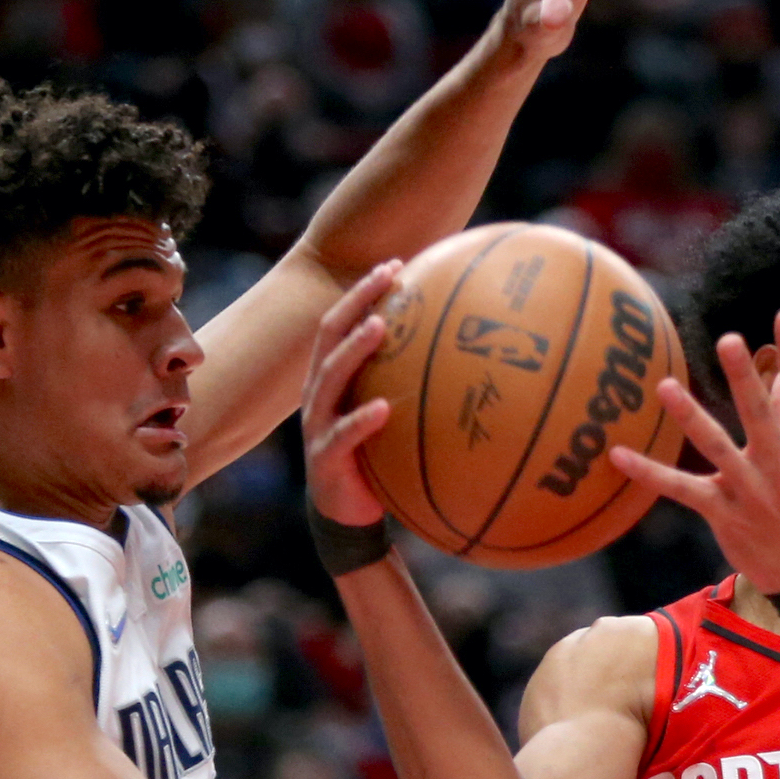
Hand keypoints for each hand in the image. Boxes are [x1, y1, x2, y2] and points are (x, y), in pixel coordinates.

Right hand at [302, 259, 401, 534]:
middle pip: (331, 333)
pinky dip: (363, 420)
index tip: (396, 264)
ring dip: (355, 349)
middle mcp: (319, 392)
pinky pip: (343, 435)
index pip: (343, 321)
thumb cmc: (374, 458)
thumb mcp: (389, 417)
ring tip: (380, 326)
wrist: (347, 514)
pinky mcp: (325, 457)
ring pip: (330, 376)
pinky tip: (385, 408)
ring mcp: (318, 423)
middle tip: (388, 275)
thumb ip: (410, 388)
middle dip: (358, 301)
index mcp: (332, 378)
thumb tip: (462, 362)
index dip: (364, 291)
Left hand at [609, 312, 779, 592]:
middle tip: (729, 340)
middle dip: (745, 379)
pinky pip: (681, 488)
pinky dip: (649, 472)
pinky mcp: (723, 513)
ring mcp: (751, 491)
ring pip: (716, 447)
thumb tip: (777, 372)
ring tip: (665, 386)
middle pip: (759, 416)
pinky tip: (619, 454)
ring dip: (690, 416)